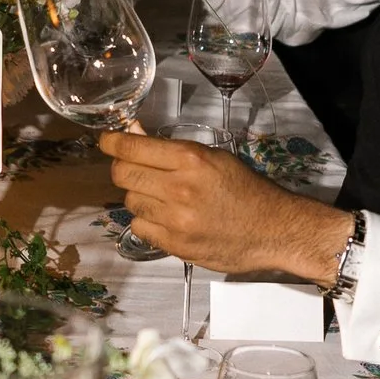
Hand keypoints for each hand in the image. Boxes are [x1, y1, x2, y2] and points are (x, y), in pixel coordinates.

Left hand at [101, 129, 350, 285]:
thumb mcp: (212, 157)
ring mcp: (175, 220)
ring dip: (139, 196)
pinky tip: (165, 217)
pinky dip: (147, 221)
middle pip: (122, 175)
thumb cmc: (246, 190)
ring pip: (130, 202)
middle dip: (122, 168)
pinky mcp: (175, 246)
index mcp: (190, 159)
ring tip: (160, 196)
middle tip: (132, 168)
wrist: (273, 229)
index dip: (111, 142)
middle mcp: (179, 188)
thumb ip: (170, 149)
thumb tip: (132, 132)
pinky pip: (140, 228)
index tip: (106, 141)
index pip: (130, 147)